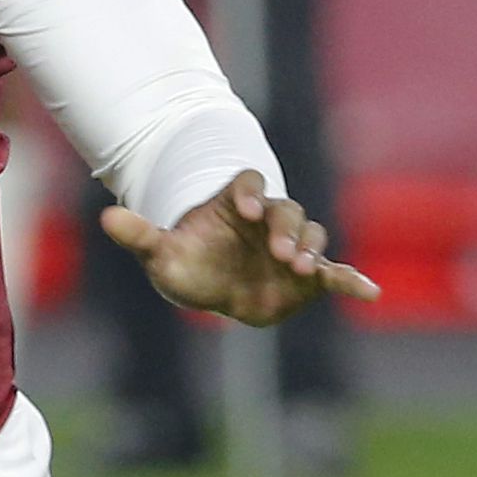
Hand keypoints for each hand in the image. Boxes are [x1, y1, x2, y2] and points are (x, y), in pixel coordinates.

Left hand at [100, 170, 377, 326]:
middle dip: (284, 228)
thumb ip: (140, 236)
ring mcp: (291, 245)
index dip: (250, 192)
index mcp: (236, 203)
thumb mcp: (161, 252)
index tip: (246, 209)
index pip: (248, 185)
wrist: (212, 287)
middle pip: (285, 210)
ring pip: (309, 234)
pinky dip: (353, 280)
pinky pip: (335, 273)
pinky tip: (369, 292)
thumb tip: (106, 217)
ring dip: (309, 248)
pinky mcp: (310, 275)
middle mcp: (269, 219)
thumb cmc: (187, 262)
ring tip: (300, 268)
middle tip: (279, 252)